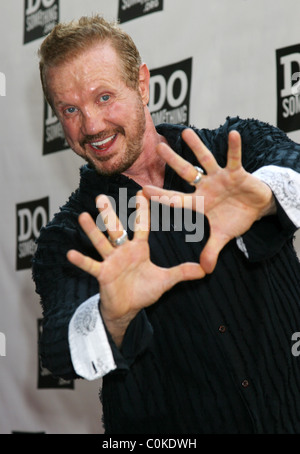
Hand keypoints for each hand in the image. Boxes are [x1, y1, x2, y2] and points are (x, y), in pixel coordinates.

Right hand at [67, 191, 204, 346]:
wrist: (128, 308)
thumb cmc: (144, 291)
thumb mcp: (165, 280)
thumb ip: (183, 273)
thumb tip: (205, 271)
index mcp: (139, 248)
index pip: (141, 226)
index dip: (143, 211)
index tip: (141, 192)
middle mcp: (123, 251)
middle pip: (116, 229)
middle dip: (110, 214)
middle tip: (101, 197)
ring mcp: (111, 261)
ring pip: (101, 243)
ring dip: (92, 231)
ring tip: (83, 216)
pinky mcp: (102, 274)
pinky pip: (91, 266)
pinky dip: (82, 261)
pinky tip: (70, 253)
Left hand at [143, 128, 275, 273]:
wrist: (256, 208)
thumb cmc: (236, 218)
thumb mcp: (223, 236)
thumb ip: (211, 250)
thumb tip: (205, 270)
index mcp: (199, 202)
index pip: (176, 199)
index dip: (161, 196)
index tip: (143, 190)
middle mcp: (205, 187)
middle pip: (186, 173)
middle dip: (173, 161)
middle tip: (159, 147)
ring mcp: (220, 178)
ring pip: (206, 160)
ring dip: (197, 147)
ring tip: (187, 132)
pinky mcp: (237, 173)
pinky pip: (234, 158)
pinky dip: (234, 148)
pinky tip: (233, 134)